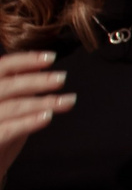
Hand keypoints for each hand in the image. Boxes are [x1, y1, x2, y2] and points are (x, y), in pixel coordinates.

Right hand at [0, 50, 72, 182]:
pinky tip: (48, 117)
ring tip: (67, 100)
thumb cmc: (1, 131)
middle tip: (62, 78)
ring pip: (12, 106)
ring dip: (42, 102)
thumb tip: (39, 67)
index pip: (2, 67)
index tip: (51, 57)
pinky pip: (8, 129)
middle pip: (8, 85)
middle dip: (37, 81)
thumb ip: (20, 87)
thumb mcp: (10, 105)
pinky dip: (28, 122)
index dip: (26, 60)